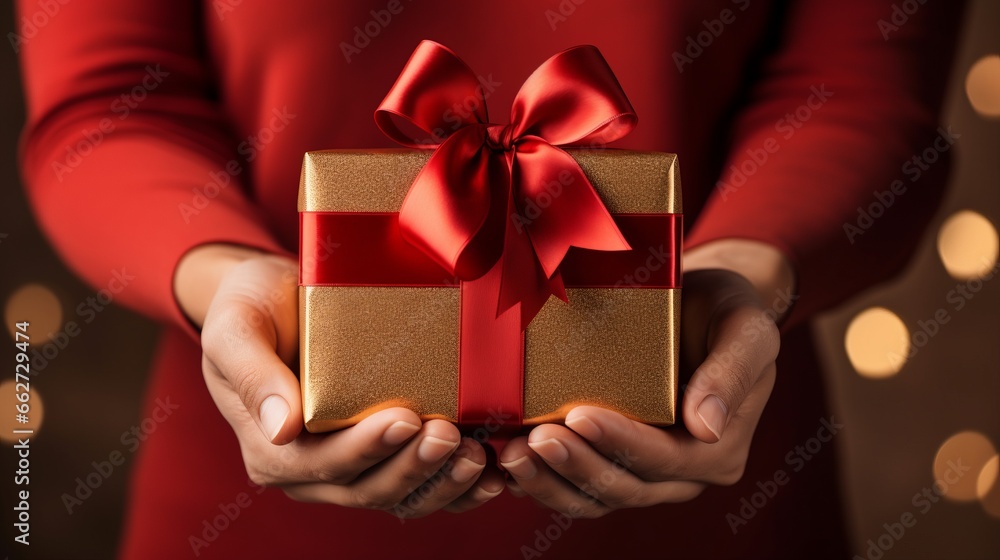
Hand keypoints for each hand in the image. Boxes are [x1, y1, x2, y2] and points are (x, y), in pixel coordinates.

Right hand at [175, 245, 503, 517]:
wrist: (275, 296)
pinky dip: (454, 488)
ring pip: (398, 496)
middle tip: (451, 434)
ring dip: (440, 484)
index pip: (320, 464)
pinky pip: (418, 487)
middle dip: (413, 467)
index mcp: (270, 448)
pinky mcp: (381, 455)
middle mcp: (308, 470)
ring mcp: (348, 467)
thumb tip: (280, 428)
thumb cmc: (251, 306)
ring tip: (478, 456)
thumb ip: (252, 373)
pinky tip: (490, 475)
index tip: (405, 418)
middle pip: (366, 488)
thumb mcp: (236, 327)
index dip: (365, 449)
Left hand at [498, 241, 789, 516]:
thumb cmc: (727, 310)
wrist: (702, 305)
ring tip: (513, 455)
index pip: (664, 458)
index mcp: (717, 449)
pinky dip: (543, 480)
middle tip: (535, 439)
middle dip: (577, 466)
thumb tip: (707, 427)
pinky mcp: (610, 461)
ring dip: (551, 483)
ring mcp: (643, 473)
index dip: (621, 442)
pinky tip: (507, 463)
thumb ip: (733, 371)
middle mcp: (681, 473)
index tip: (581, 415)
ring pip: (594, 497)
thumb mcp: (746, 328)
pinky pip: (575, 485)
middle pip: (623, 485)